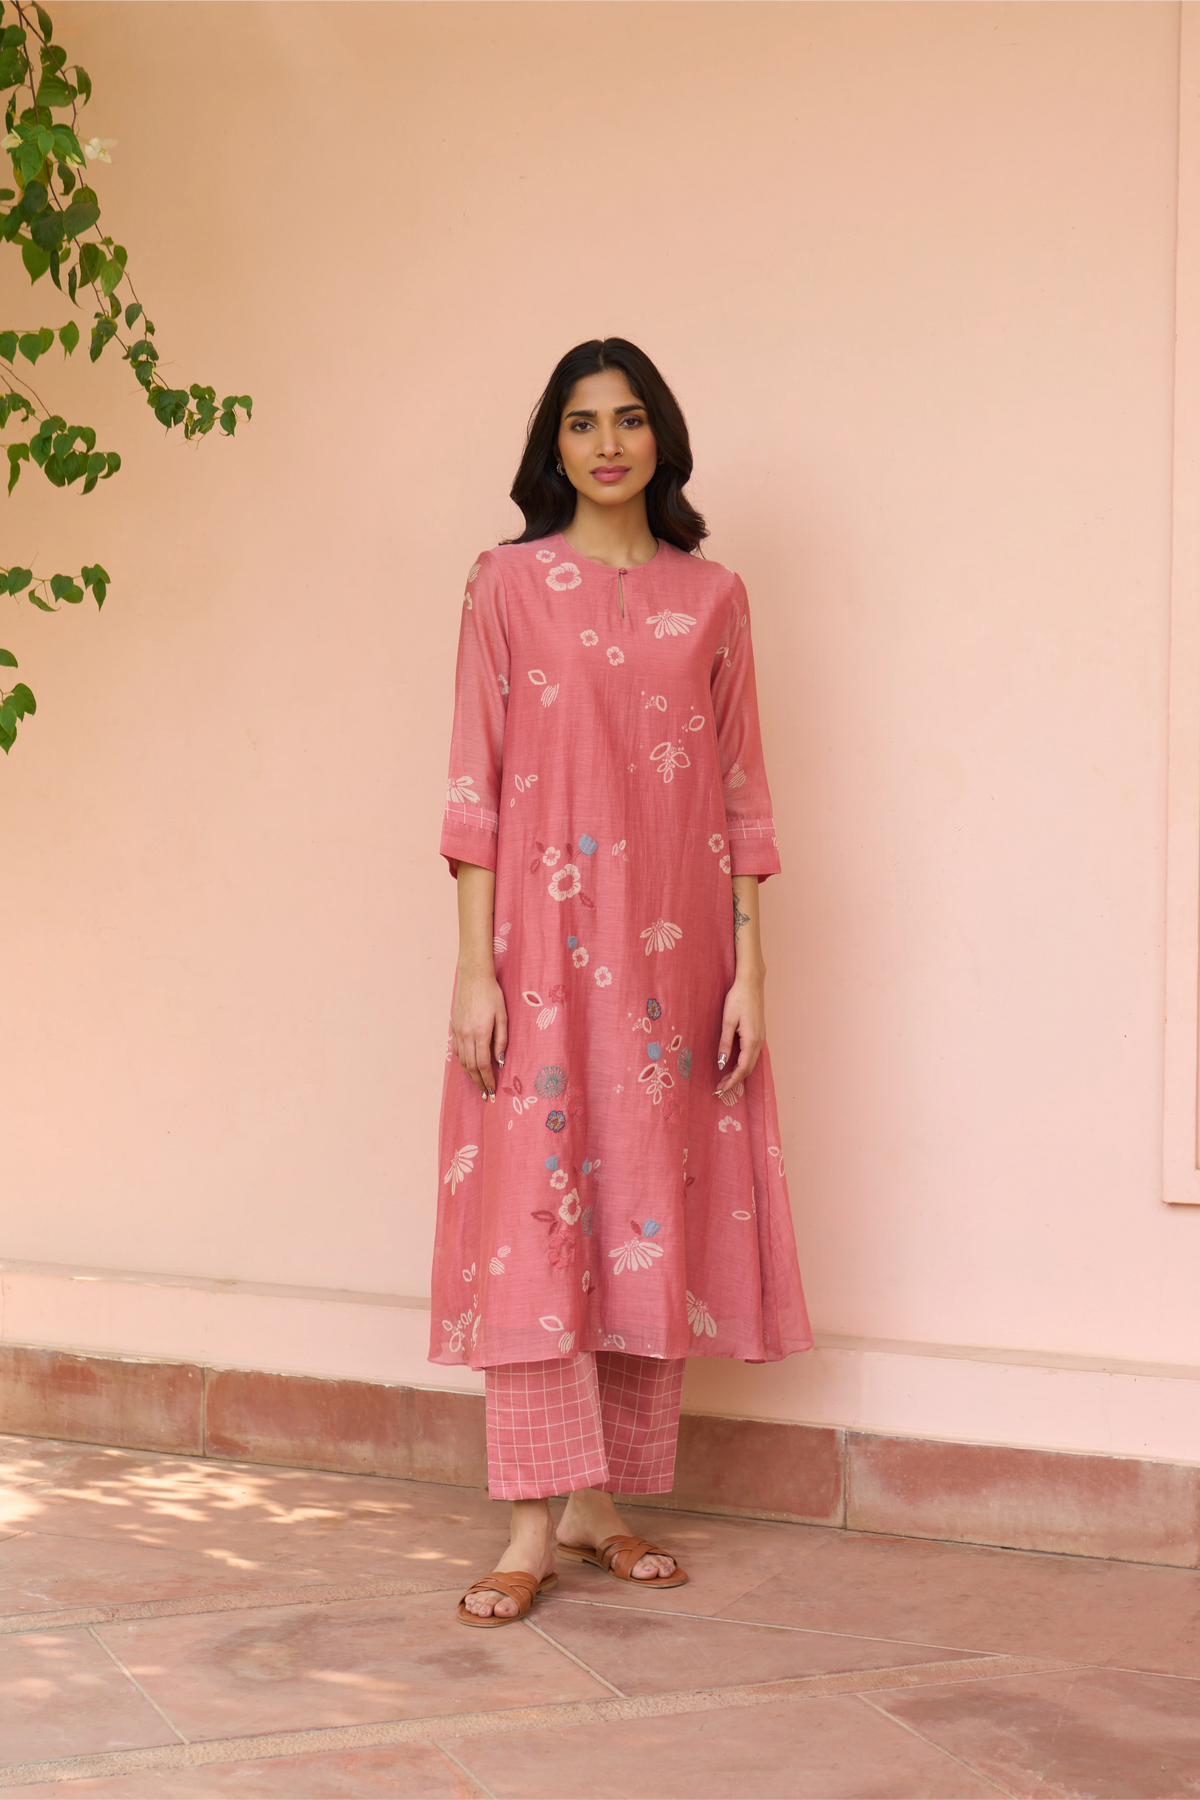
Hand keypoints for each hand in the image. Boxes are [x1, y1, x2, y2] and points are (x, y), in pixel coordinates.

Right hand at [452, 966, 507, 1099]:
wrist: (473, 977)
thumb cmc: (492, 994)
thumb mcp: (503, 1016)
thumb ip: (501, 1039)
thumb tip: (500, 1061)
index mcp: (481, 1033)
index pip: (484, 1064)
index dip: (488, 1080)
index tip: (492, 1091)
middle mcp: (466, 1035)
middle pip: (471, 1067)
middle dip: (479, 1083)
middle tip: (485, 1095)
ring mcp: (458, 1032)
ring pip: (463, 1061)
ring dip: (470, 1075)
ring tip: (478, 1084)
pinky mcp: (454, 1028)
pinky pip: (458, 1051)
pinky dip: (464, 1063)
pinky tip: (469, 1067)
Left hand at [715, 973, 764, 1094]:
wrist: (751, 983)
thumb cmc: (738, 998)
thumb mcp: (728, 1021)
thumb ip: (725, 1043)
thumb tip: (722, 1063)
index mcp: (751, 1040)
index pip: (743, 1068)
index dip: (732, 1081)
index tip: (721, 1090)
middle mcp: (759, 1041)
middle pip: (748, 1068)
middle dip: (735, 1080)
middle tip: (720, 1088)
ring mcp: (761, 1038)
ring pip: (751, 1062)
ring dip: (739, 1073)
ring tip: (725, 1080)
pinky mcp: (759, 1033)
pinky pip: (752, 1055)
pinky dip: (744, 1064)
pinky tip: (735, 1065)